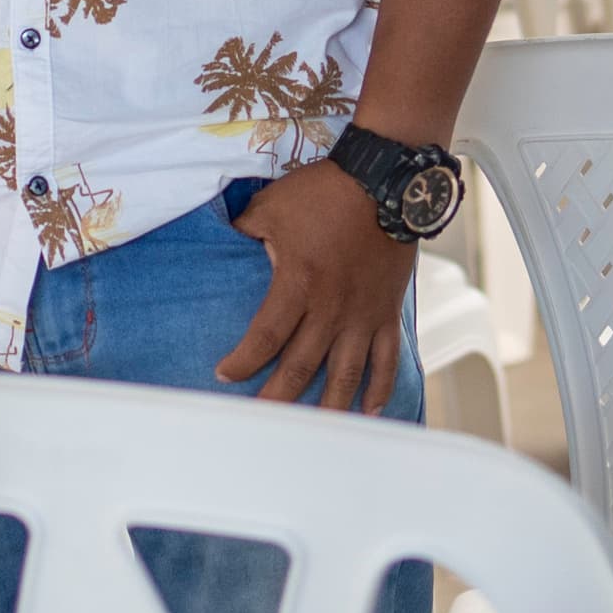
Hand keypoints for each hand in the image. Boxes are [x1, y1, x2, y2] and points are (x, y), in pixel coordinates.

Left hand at [217, 162, 415, 412]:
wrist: (384, 180)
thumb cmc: (325, 192)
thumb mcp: (272, 206)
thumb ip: (246, 231)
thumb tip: (226, 241)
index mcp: (298, 284)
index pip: (266, 336)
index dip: (244, 361)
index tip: (226, 375)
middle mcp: (331, 309)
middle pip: (301, 366)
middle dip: (278, 398)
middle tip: (261, 421)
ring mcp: (363, 314)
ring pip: (346, 374)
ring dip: (328, 406)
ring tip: (314, 432)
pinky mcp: (387, 312)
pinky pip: (387, 358)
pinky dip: (380, 387)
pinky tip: (368, 410)